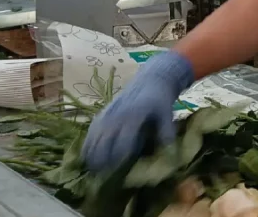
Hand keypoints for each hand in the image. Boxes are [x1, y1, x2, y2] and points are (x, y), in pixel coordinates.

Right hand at [82, 51, 193, 171]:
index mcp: (132, 117)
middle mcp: (115, 117)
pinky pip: (89, 134)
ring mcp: (106, 115)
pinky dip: (87, 147)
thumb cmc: (160, 100)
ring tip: (95, 172)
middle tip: (105, 177)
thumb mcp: (167, 114)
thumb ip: (166, 132)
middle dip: (102, 162)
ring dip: (92, 157)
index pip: (122, 143)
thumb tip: (171, 155)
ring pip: (92, 140)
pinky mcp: (100, 115)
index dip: (120, 159)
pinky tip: (89, 159)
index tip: (119, 172)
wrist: (150, 80)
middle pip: (103, 144)